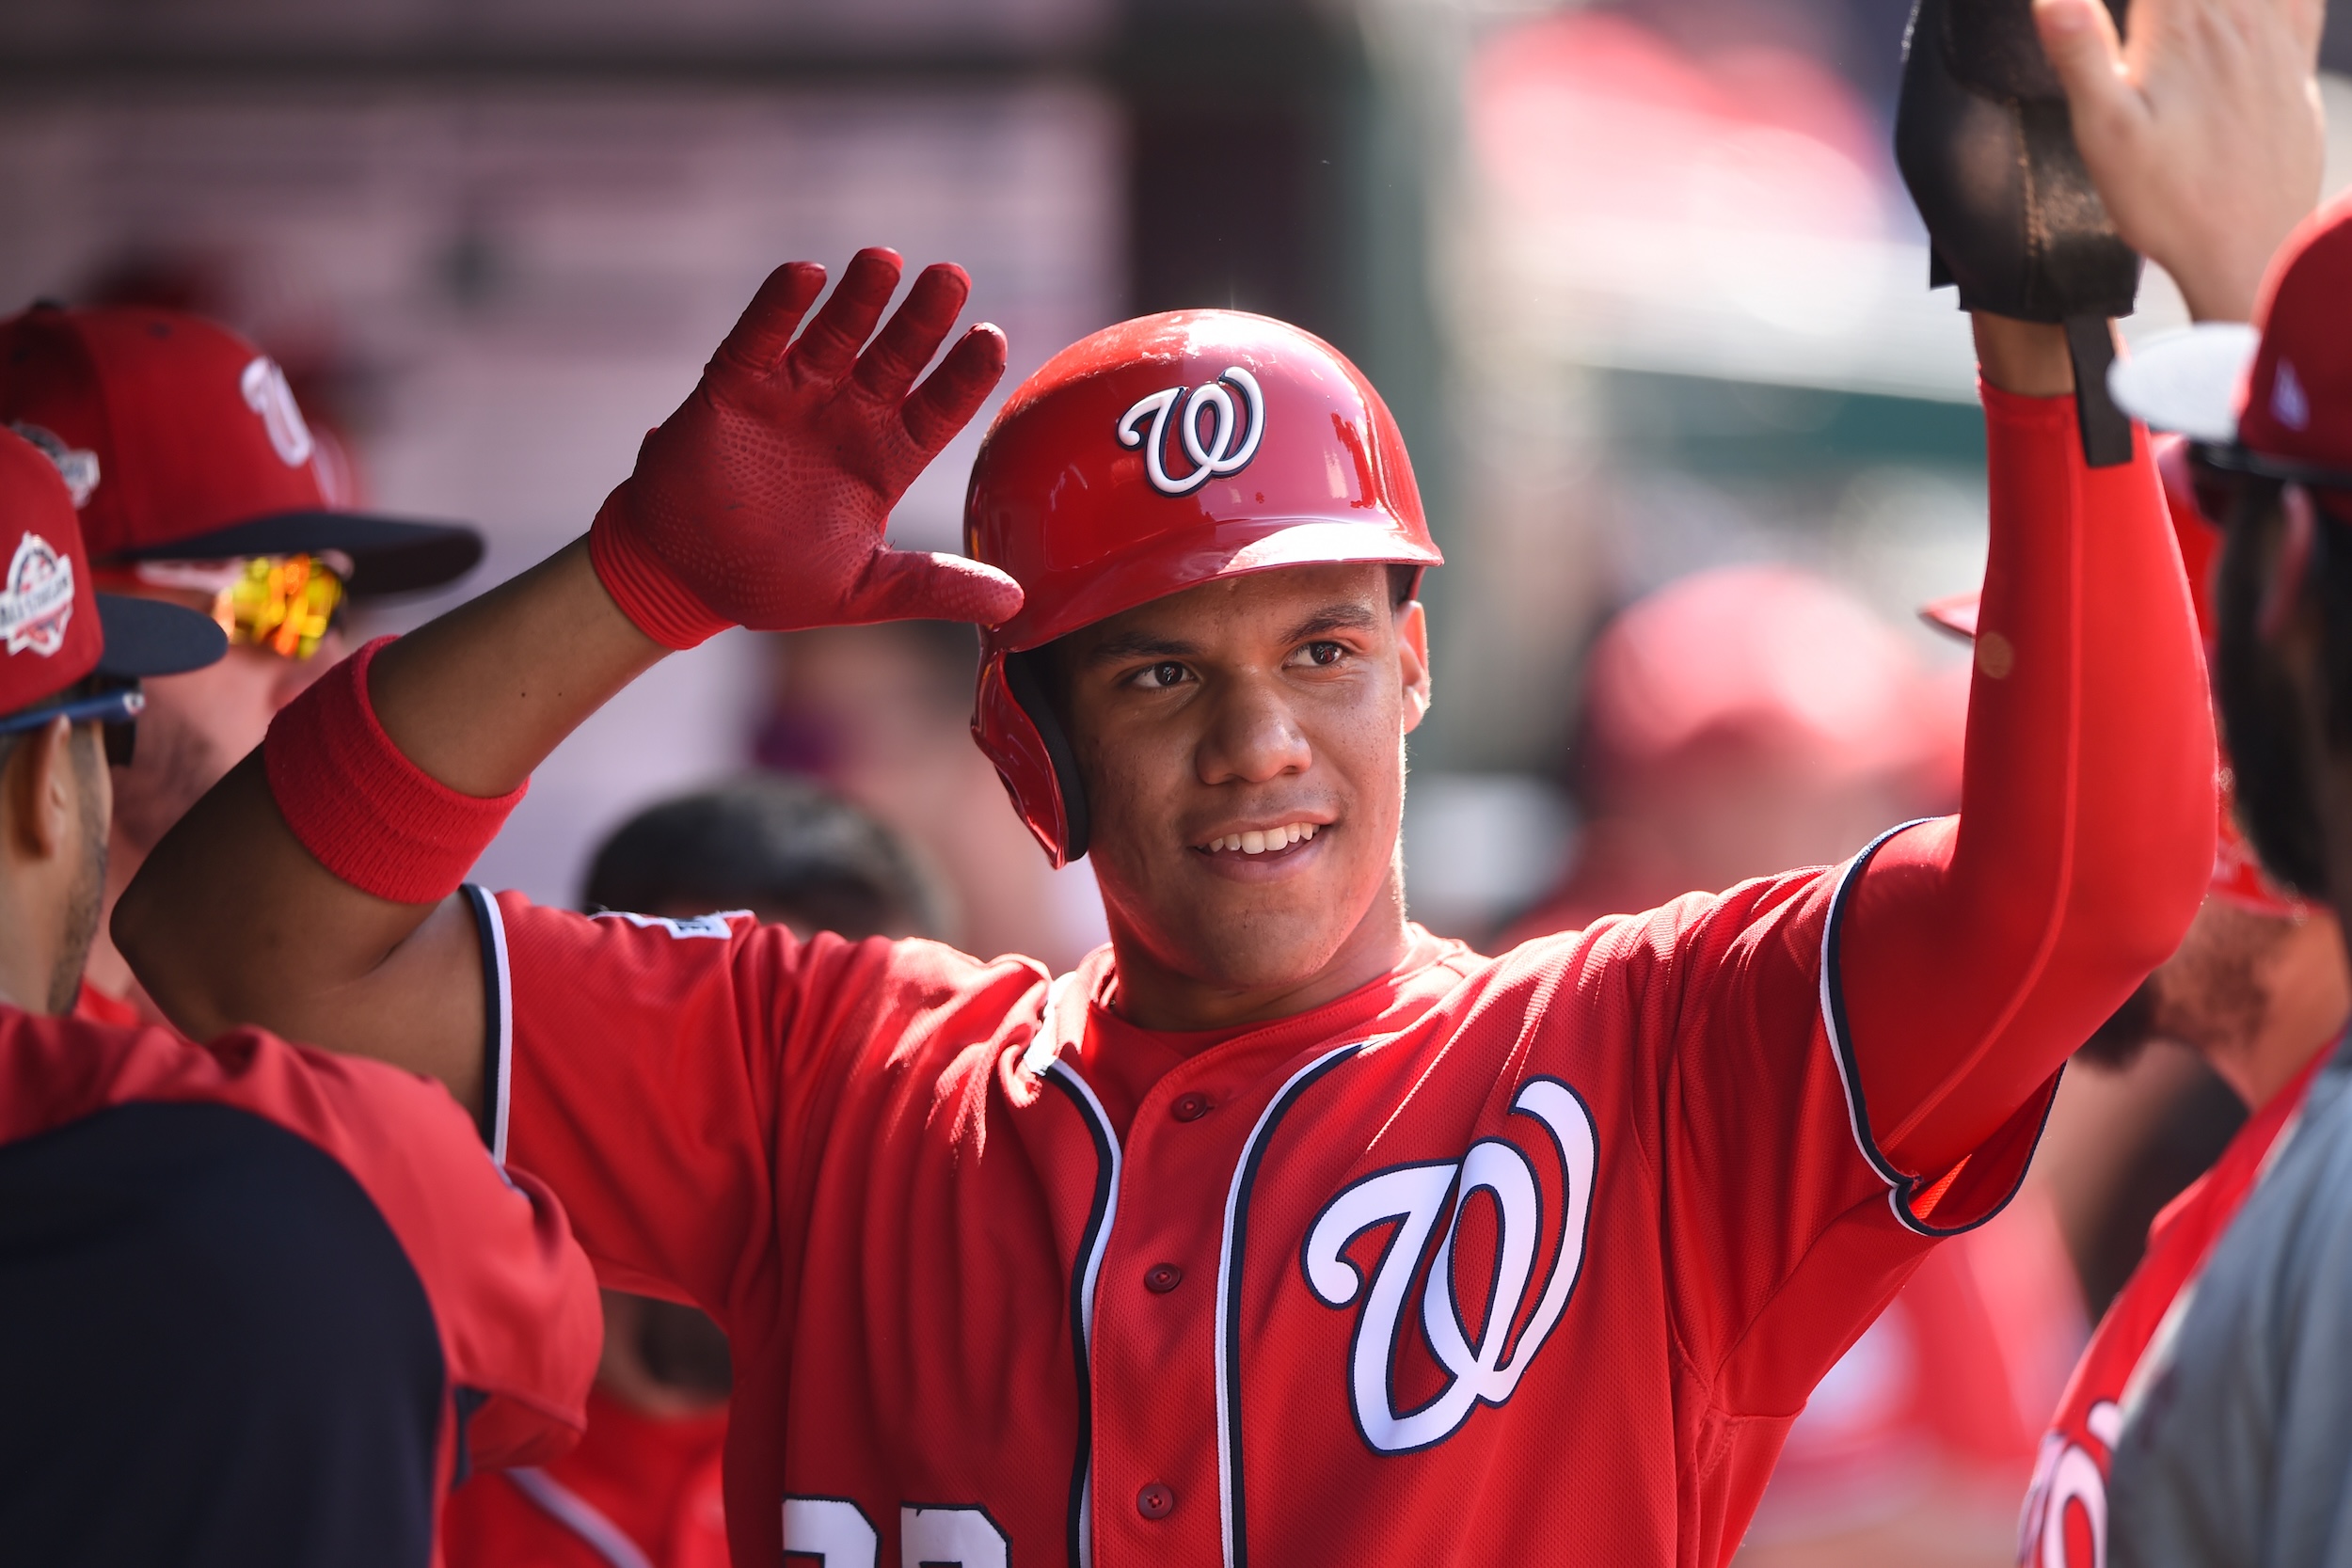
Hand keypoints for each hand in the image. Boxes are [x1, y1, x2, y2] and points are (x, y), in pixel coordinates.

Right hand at [591, 248, 1021, 645]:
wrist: (683, 578)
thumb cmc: (773, 583)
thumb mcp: (863, 592)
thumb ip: (934, 588)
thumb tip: (1015, 604)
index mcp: (884, 459)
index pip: (937, 408)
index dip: (963, 375)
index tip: (991, 338)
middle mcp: (845, 417)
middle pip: (895, 357)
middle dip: (922, 318)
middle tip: (951, 277)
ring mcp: (791, 396)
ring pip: (834, 334)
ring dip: (859, 298)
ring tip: (885, 260)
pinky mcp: (734, 388)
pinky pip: (759, 338)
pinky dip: (779, 306)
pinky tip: (806, 274)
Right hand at [2035, 0, 2324, 320]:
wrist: (2249, 249)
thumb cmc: (2167, 202)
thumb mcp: (2105, 135)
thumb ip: (2080, 53)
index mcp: (2180, 28)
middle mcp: (2236, 19)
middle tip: (2160, 11)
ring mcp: (2273, 37)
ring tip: (2188, 6)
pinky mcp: (2295, 62)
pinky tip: (2257, 5)